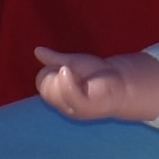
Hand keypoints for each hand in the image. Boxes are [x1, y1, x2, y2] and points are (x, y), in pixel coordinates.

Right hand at [20, 47, 158, 120]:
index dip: (50, 69)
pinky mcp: (85, 108)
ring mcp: (73, 108)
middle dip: (56, 73)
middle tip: (73, 71)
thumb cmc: (97, 73)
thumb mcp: (72, 62)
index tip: (66, 66)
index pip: (41, 82)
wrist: (121, 81)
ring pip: (54, 91)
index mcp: (58, 95)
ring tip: (79, 75)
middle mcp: (63, 105)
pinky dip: (66, 81)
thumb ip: (55, 59)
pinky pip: (68, 95)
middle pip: (45, 88)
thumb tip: (37, 50)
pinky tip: (69, 71)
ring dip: (64, 77)